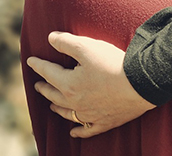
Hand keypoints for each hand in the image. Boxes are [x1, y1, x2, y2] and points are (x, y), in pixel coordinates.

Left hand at [26, 32, 155, 138]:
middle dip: (44, 88)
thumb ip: (65, 42)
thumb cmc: (113, 64)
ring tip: (51, 104)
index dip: (38, 65)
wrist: (140, 84)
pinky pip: (87, 130)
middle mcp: (75, 102)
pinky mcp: (105, 122)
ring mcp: (90, 115)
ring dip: (57, 107)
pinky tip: (73, 132)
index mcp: (68, 84)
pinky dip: (78, 131)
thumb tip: (50, 38)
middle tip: (38, 84)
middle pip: (54, 95)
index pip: (48, 72)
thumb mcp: (86, 47)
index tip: (31, 61)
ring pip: (67, 113)